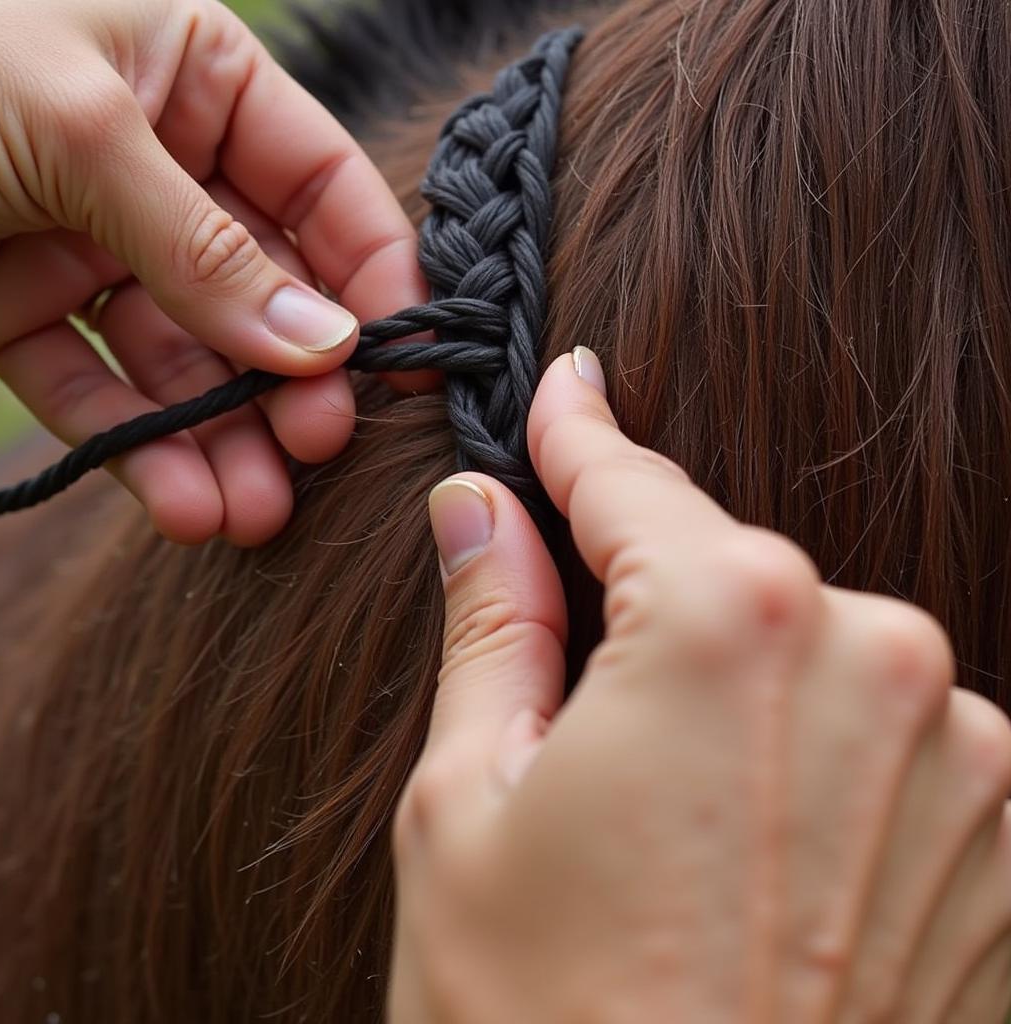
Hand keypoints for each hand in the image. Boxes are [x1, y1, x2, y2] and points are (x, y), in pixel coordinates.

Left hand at [0, 0, 426, 544]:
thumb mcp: (73, 128)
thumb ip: (206, 247)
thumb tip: (327, 345)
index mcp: (191, 76)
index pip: (324, 186)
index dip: (373, 276)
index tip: (404, 367)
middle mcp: (158, 166)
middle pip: (267, 291)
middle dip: (296, 379)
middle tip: (322, 450)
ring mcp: (95, 249)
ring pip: (190, 360)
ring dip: (229, 440)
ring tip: (260, 513)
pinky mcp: (27, 317)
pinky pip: (104, 394)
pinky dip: (145, 453)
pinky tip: (190, 507)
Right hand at [389, 349, 1010, 1022]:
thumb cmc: (544, 1023)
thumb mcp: (468, 805)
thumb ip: (492, 625)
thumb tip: (479, 510)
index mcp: (722, 626)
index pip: (631, 482)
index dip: (582, 432)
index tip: (566, 387)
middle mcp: (874, 655)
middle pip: (727, 564)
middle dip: (649, 594)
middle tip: (581, 703)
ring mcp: (967, 746)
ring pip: (812, 639)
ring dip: (735, 680)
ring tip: (668, 815)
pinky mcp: (1009, 829)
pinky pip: (892, 720)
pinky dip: (817, 743)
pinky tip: (756, 842)